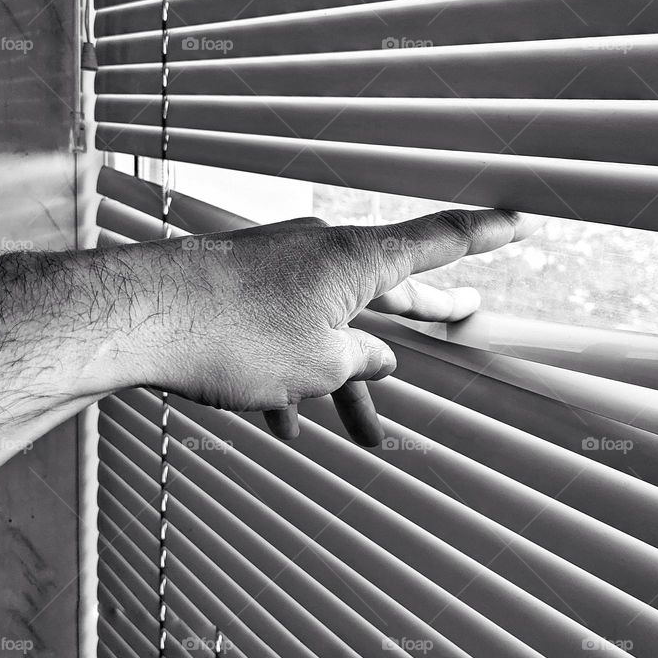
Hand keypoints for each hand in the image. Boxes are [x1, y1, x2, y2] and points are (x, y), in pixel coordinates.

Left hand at [115, 209, 540, 445]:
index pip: (437, 242)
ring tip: (364, 437)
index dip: (483, 234)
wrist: (137, 316)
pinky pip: (285, 335)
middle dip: (422, 319)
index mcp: (355, 261)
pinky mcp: (245, 289)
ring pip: (333, 327)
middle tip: (465, 316)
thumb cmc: (234, 337)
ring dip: (347, 381)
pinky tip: (282, 423)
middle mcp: (323, 256)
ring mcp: (281, 270)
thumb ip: (360, 362)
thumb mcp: (318, 366)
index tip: (519, 220)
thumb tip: (378, 359)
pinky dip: (292, 376)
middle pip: (389, 292)